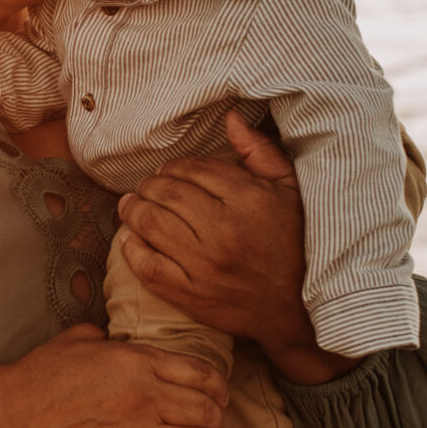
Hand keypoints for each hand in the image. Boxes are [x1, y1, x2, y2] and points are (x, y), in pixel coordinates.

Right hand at [0, 325, 225, 427]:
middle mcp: (145, 400)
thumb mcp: (78, 340)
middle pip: (208, 413)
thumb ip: (111, 338)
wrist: (13, 420)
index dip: (218, 386)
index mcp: (138, 363)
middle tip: (205, 421)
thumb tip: (122, 339)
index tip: (216, 394)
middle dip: (213, 418)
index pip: (203, 374)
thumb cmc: (40, 376)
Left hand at [117, 111, 356, 384]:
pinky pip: (146, 266)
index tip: (169, 172)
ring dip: (132, 210)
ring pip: (150, 224)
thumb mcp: (289, 189)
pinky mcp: (191, 295)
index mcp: (248, 200)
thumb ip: (259, 151)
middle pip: (166, 193)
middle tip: (146, 187)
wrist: (297, 309)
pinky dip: (130, 248)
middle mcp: (224, 230)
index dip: (174, 167)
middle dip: (149, 185)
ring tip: (130, 206)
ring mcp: (204, 265)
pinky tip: (129, 238)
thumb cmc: (294, 243)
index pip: (193, 169)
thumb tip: (231, 118)